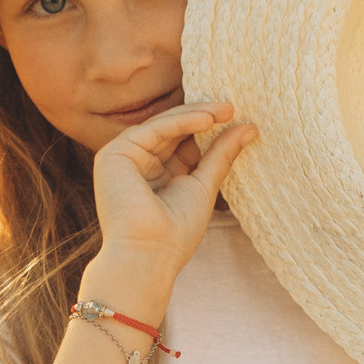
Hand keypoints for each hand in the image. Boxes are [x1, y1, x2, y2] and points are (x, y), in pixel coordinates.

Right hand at [87, 102, 257, 304]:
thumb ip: (221, 155)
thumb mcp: (204, 187)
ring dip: (195, 115)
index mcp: (155, 176)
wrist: (149, 255)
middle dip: (203, 118)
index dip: (207, 131)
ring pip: (163, 126)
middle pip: (172, 132)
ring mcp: (123, 159)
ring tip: (226, 110)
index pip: (182, 144)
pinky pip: (153, 130)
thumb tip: (249, 127)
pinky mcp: (114, 154)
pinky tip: (207, 119)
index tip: (237, 120)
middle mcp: (137, 165)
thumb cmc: (175, 234)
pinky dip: (181, 122)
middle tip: (232, 107)